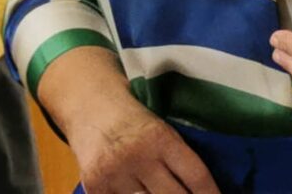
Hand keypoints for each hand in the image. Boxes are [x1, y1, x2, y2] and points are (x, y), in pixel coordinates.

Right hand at [69, 97, 220, 193]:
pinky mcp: (95, 187)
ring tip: (163, 192)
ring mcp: (114, 174)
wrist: (89, 106)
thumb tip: (202, 190)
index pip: (196, 177)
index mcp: (160, 137)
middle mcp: (138, 156)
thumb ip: (178, 157)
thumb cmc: (133, 120)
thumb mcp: (159, 129)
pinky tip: (140, 193)